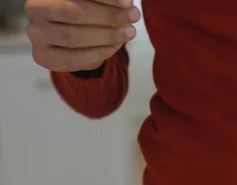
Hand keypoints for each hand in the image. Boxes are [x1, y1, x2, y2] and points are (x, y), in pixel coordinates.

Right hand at [25, 0, 140, 71]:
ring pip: (74, 37)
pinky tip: (115, 46)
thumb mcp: (95, 4)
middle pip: (73, 12)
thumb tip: (127, 3)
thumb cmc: (88, 14)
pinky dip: (99, 52)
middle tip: (133, 17)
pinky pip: (74, 58)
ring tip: (129, 32)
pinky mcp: (42, 56)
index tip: (128, 2)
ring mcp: (36, 34)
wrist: (75, 42)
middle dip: (108, 16)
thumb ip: (106, 2)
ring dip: (107, 35)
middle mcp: (34, 9)